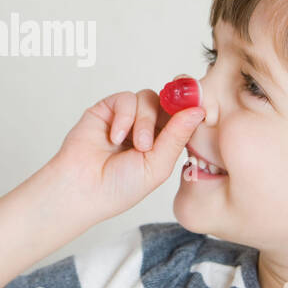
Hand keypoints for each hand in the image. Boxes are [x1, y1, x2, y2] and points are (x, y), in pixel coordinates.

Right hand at [46, 89, 204, 225]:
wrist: (82, 189)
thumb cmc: (118, 188)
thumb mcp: (158, 166)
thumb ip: (177, 136)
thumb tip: (198, 110)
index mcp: (164, 142)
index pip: (184, 117)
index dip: (192, 110)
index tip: (205, 109)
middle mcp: (147, 127)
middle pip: (168, 102)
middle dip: (171, 111)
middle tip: (170, 124)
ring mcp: (127, 117)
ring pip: (149, 98)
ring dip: (145, 121)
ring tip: (137, 145)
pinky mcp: (107, 109)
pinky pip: (126, 98)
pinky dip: (125, 117)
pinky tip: (117, 137)